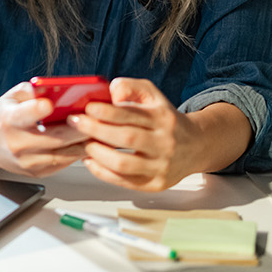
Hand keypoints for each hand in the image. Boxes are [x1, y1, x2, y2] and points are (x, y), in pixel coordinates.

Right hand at [0, 82, 89, 176]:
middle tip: (98, 120)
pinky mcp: (35, 172)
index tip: (50, 104)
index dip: (37, 110)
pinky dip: (76, 153)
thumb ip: (34, 91)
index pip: (24, 115)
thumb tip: (59, 89)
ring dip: (83, 143)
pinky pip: (62, 164)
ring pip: (63, 154)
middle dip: (79, 129)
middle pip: (54, 138)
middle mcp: (16, 143)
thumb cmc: (3, 115)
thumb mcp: (12, 96)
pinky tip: (87, 143)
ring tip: (100, 132)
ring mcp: (26, 161)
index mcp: (9, 120)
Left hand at [68, 78, 248, 191]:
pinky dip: (103, 173)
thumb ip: (130, 87)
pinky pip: (125, 182)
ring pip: (124, 164)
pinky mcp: (155, 184)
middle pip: (127, 138)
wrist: (196, 146)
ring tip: (84, 144)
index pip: (131, 115)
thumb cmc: (165, 119)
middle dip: (96, 130)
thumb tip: (111, 93)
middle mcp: (164, 143)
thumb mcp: (153, 95)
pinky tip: (90, 161)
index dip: (106, 112)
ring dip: (98, 154)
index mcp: (163, 118)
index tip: (87, 108)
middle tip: (76, 123)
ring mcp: (161, 166)